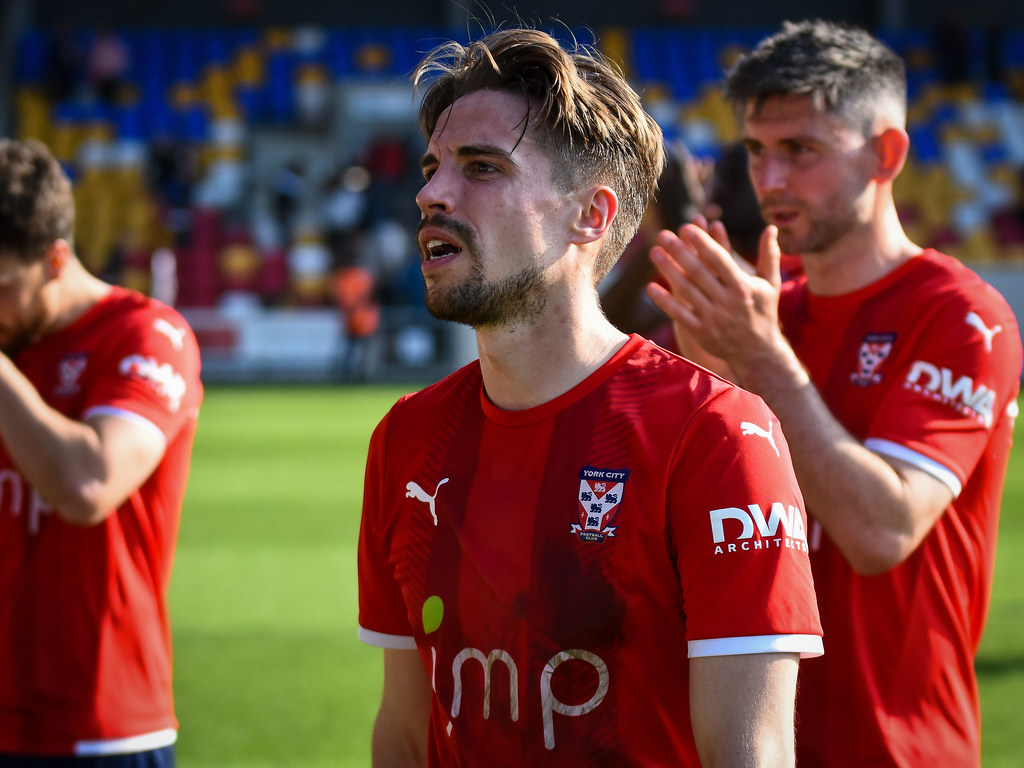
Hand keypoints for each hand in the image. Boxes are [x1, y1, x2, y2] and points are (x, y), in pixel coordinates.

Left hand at [646, 223, 784, 384]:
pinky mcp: (701, 332)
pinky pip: (680, 315)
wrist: (758, 352)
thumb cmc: (764, 312)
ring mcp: (713, 317)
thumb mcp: (771, 284)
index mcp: (743, 286)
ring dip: (669, 271)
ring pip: (687, 291)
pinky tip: (651, 288)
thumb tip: (771, 228)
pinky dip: (665, 302)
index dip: (703, 243)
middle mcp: (727, 300)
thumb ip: (769, 255)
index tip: (687, 227)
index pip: (720, 259)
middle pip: (699, 272)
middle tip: (663, 234)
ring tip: (654, 252)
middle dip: (680, 252)